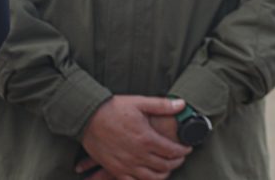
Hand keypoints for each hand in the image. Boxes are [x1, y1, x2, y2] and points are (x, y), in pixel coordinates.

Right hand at [75, 96, 190, 179]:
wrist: (86, 116)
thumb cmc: (112, 108)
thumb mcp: (138, 102)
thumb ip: (161, 105)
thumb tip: (182, 104)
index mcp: (146, 138)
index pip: (172, 150)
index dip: (183, 150)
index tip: (187, 148)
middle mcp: (138, 154)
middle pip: (165, 165)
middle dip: (176, 162)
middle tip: (179, 157)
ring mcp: (127, 164)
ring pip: (153, 177)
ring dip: (164, 174)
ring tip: (167, 167)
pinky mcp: (115, 169)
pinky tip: (149, 175)